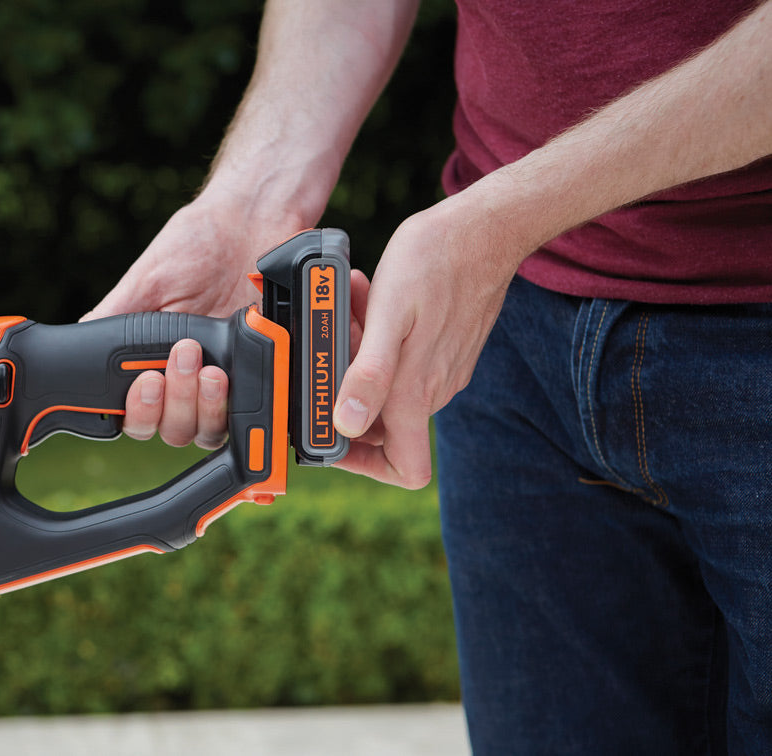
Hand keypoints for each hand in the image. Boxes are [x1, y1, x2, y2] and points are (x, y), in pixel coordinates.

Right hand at [86, 192, 307, 448]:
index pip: (133, 413)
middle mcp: (182, 380)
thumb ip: (112, 317)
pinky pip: (240, 416)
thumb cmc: (196, 246)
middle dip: (173, 402)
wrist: (252, 224)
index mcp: (150, 362)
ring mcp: (219, 385)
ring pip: (202, 431)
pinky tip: (229, 375)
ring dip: (200, 405)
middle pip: (167, 429)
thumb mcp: (146, 279)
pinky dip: (231, 403)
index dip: (137, 410)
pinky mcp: (254, 379)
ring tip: (209, 370)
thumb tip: (78, 344)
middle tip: (183, 357)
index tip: (147, 382)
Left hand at [331, 198, 526, 487]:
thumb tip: (347, 425)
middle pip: (379, 420)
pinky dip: (377, 337)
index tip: (330, 431)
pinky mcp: (443, 350)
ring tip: (350, 306)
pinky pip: (400, 358)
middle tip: (333, 340)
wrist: (485, 227)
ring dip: (358, 352)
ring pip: (385, 383)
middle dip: (346, 385)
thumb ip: (371, 374)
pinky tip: (370, 298)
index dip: (363, 462)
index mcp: (417, 392)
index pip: (402, 468)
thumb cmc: (438, 261)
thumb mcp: (391, 313)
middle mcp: (432, 391)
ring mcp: (441, 371)